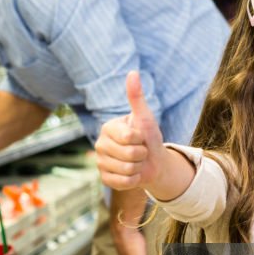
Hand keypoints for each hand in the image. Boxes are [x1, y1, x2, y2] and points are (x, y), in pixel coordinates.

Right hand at [95, 71, 166, 190]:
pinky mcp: (105, 179)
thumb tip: (132, 72)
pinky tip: (132, 174)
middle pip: (129, 155)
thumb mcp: (145, 117)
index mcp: (108, 128)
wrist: (153, 162)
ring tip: (137, 162)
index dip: (141, 139)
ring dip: (139, 168)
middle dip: (142, 155)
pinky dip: (134, 180)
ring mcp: (100, 163)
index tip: (141, 137)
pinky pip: (123, 183)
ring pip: (127, 169)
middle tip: (141, 151)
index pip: (129, 137)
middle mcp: (100, 144)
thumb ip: (136, 97)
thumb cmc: (149, 137)